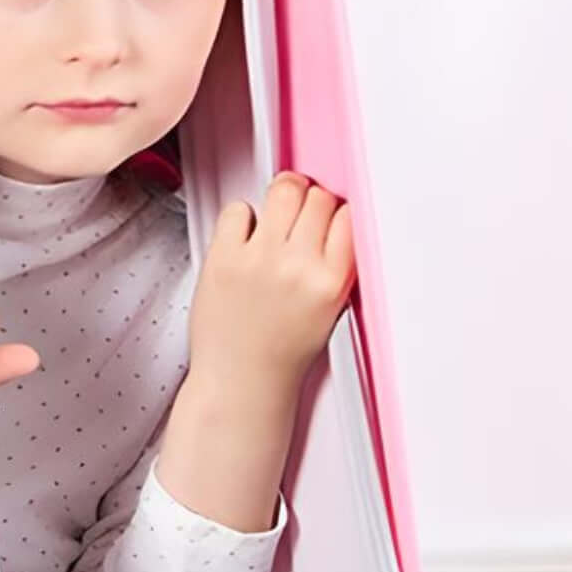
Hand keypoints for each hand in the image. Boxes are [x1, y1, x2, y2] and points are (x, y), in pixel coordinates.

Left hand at [185, 170, 354, 398]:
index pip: (348, 217)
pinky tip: (245, 237)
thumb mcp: (328, 311)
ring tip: (276, 216)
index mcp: (331, 283)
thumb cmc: (281, 354)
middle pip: (317, 197)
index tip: (329, 217)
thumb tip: (331, 220)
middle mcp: (298, 267)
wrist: (240, 381)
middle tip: (300, 217)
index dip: (338, 212)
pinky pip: (238, 208)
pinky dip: (242, 217)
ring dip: (282, 198)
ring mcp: (260, 259)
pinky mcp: (224, 257)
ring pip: (283, 190)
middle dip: (311, 202)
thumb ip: (334, 266)